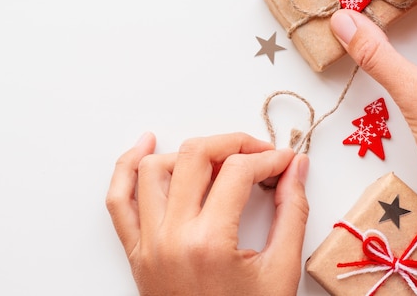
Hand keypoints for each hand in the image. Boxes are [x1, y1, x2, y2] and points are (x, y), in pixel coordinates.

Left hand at [106, 132, 309, 295]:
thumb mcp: (281, 272)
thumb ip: (293, 213)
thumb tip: (297, 168)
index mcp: (209, 244)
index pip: (237, 172)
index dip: (268, 158)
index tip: (285, 161)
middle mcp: (171, 237)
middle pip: (194, 157)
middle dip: (231, 144)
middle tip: (257, 152)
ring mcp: (147, 243)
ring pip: (151, 170)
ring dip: (184, 153)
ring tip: (214, 155)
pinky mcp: (135, 251)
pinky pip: (118, 200)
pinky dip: (126, 168)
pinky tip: (145, 148)